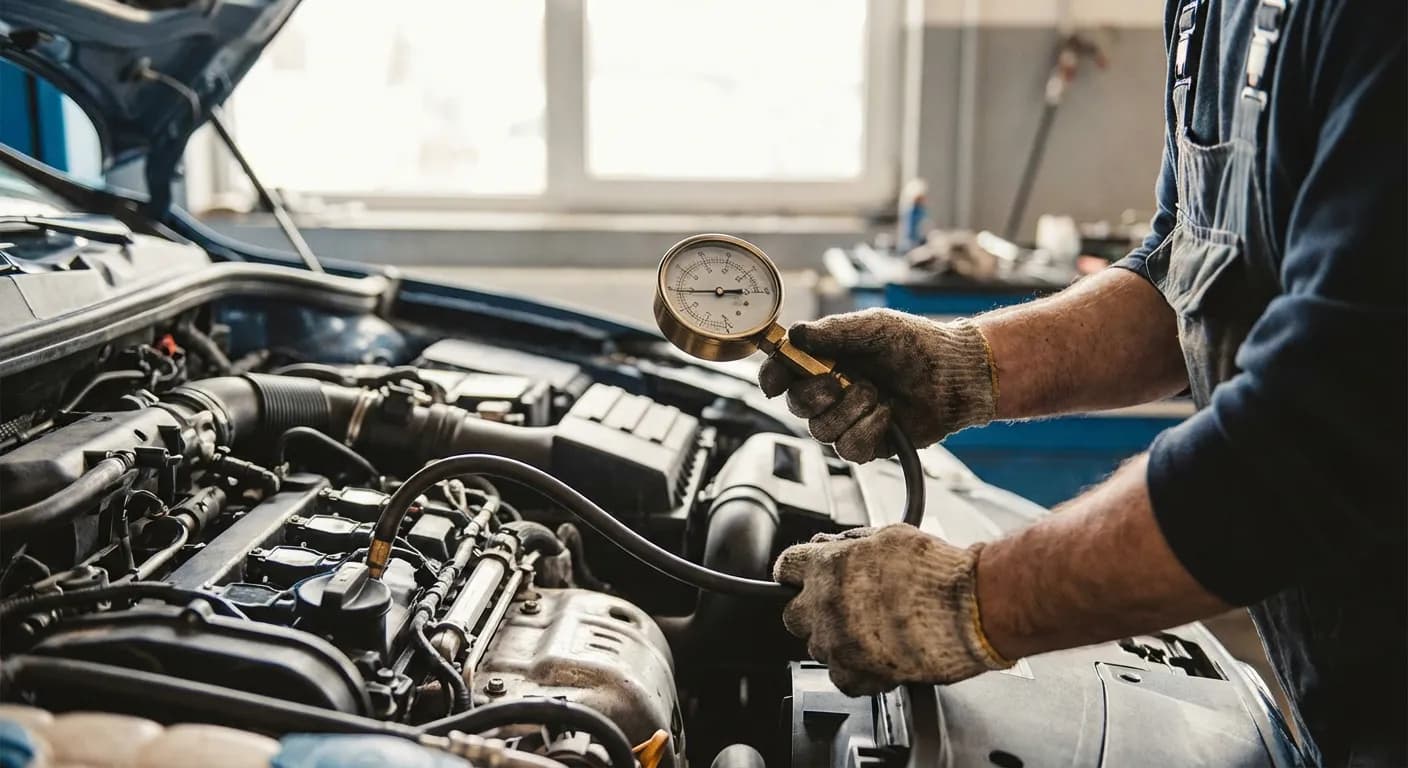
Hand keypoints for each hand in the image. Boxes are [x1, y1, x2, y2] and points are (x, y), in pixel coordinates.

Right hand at [757, 309, 997, 461]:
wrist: (955, 373)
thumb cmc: (917, 344)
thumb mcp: (873, 327)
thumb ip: (832, 331)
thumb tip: (796, 334)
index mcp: (826, 362)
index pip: (783, 374)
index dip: (772, 379)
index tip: (775, 380)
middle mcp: (831, 393)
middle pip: (796, 407)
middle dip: (818, 394)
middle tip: (845, 380)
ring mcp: (848, 420)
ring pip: (821, 431)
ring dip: (852, 410)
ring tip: (878, 394)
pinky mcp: (868, 445)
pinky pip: (849, 449)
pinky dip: (869, 430)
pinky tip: (888, 415)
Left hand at [773, 524, 1010, 694]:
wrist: (967, 608)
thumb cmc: (935, 571)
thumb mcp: (888, 536)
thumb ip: (851, 544)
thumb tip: (835, 545)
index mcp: (826, 567)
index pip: (785, 568)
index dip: (797, 572)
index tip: (803, 577)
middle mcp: (823, 606)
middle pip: (793, 614)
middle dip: (812, 610)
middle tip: (841, 606)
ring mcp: (837, 644)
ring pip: (816, 647)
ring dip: (836, 640)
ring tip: (870, 632)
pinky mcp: (857, 675)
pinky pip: (841, 678)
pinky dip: (856, 671)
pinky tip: (877, 656)